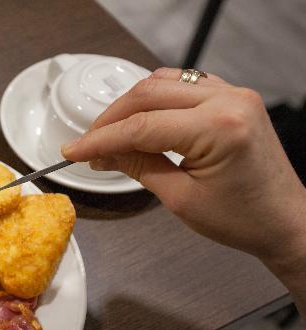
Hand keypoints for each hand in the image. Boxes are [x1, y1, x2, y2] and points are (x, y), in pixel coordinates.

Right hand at [61, 67, 305, 310]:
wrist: (285, 221)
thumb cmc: (240, 219)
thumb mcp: (180, 198)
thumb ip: (138, 167)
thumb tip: (101, 154)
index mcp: (218, 127)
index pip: (142, 125)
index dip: (100, 138)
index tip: (71, 150)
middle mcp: (228, 100)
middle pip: (149, 93)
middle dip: (111, 119)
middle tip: (86, 145)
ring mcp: (234, 94)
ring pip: (164, 83)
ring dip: (130, 106)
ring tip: (109, 135)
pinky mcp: (233, 98)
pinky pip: (184, 85)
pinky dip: (155, 99)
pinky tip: (139, 120)